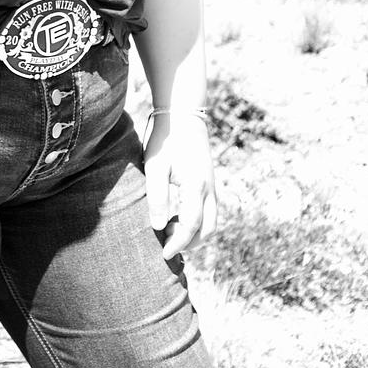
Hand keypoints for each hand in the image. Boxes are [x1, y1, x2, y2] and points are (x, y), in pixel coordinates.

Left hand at [143, 111, 217, 260]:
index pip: (191, 226)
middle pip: (208, 229)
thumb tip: (160, 227)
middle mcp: (209, 188)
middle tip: (167, 245)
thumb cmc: (166, 139)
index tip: (163, 254)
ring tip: (170, 230)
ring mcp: (211, 184)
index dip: (178, 244)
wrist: (183, 112)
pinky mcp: (208, 180)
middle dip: (190, 243)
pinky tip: (176, 216)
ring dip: (194, 232)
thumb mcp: (155, 166)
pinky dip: (197, 221)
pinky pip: (209, 209)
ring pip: (211, 220)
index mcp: (196, 186)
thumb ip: (158, 197)